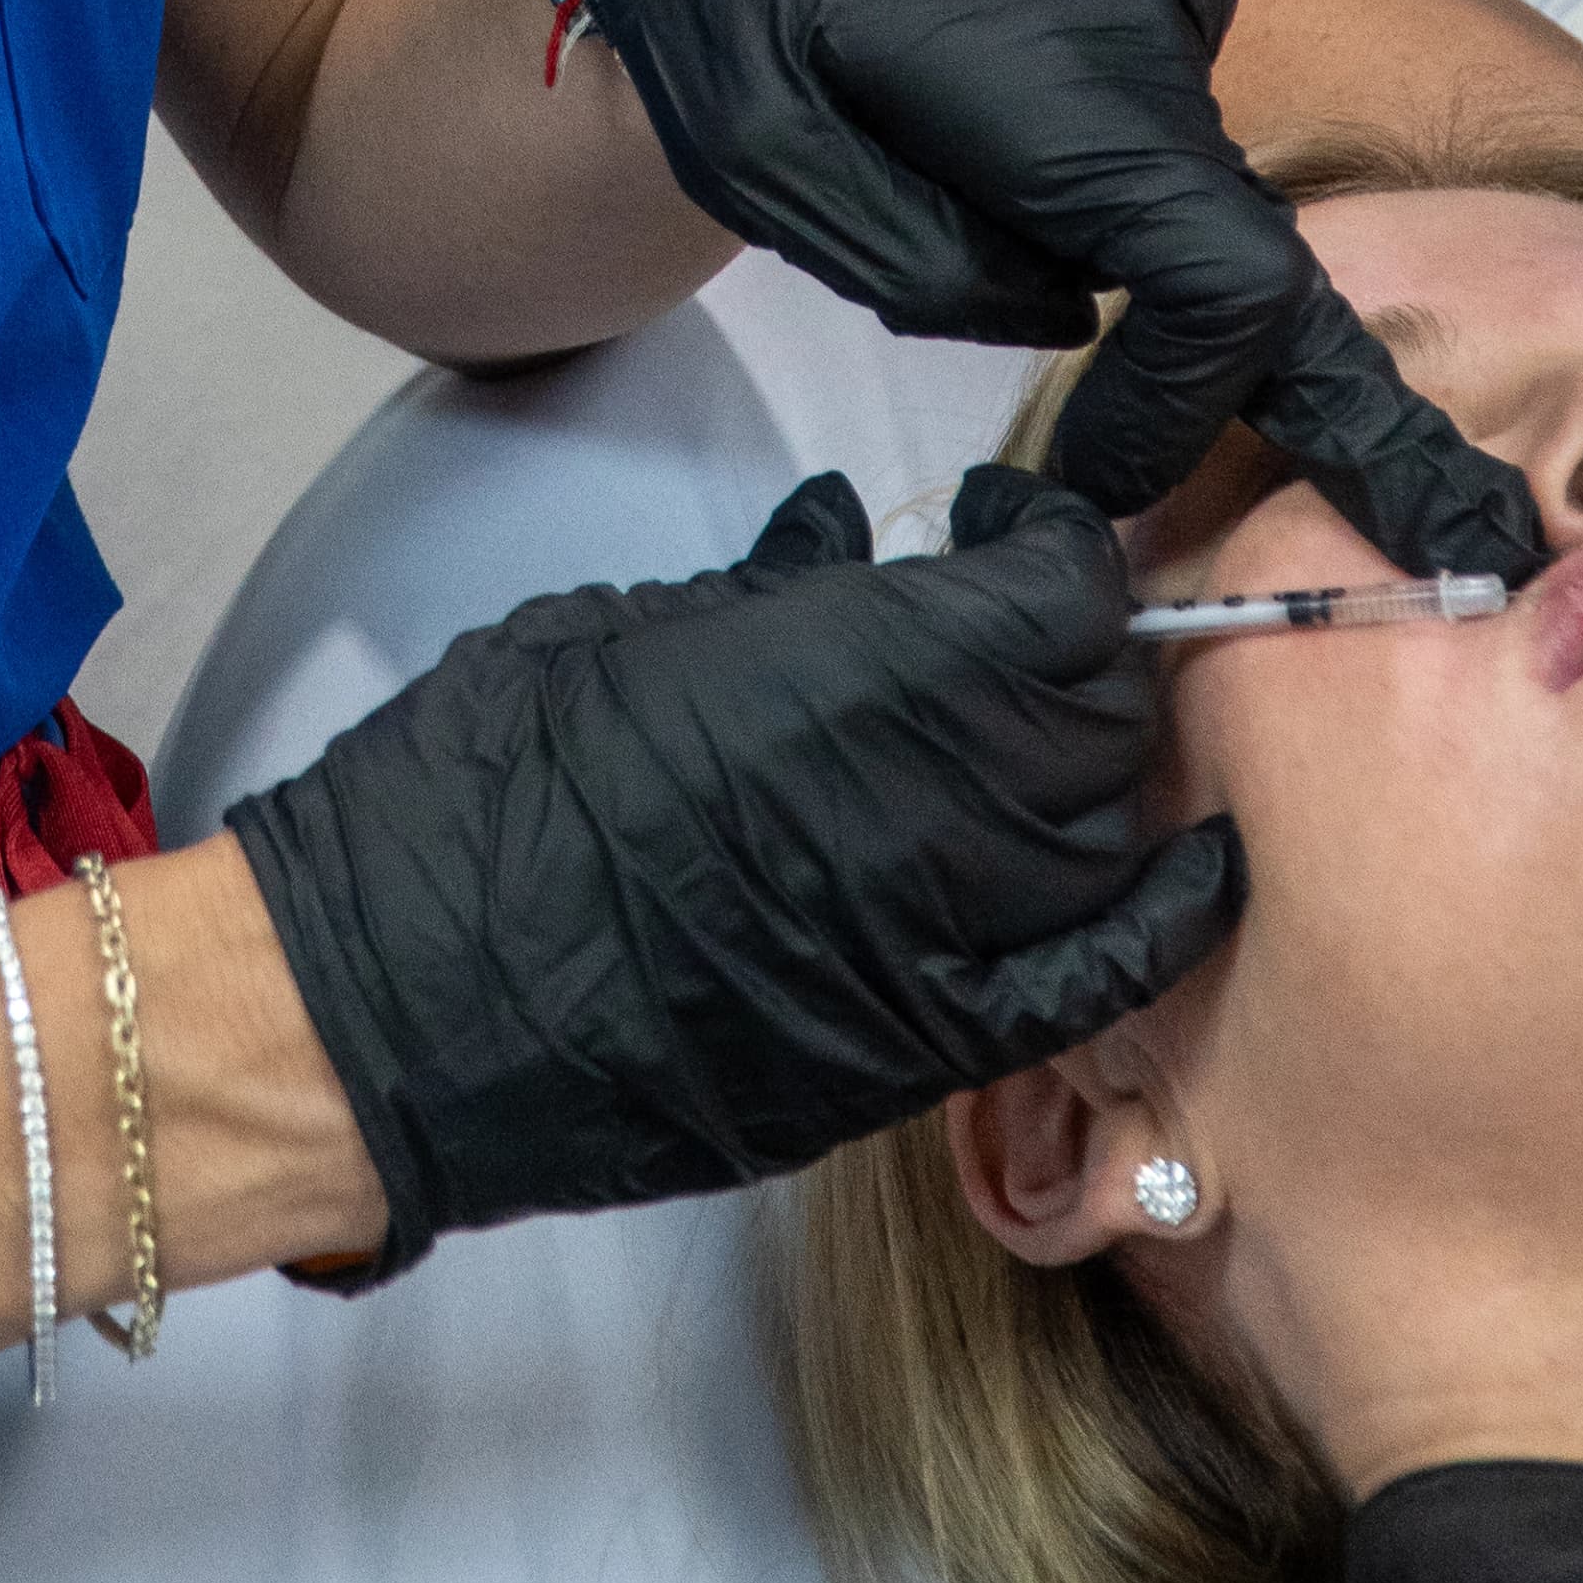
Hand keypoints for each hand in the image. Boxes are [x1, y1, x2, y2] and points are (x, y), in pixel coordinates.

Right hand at [228, 471, 1240, 1276]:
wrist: (397, 1007)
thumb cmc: (477, 792)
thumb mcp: (614, 631)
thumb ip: (765, 590)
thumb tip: (850, 530)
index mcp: (836, 676)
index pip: (1047, 595)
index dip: (1052, 548)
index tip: (1014, 526)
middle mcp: (916, 808)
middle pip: (1093, 711)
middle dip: (1080, 650)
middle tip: (1023, 622)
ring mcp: (927, 946)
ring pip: (1103, 835)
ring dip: (1102, 764)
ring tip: (1050, 726)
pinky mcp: (910, 1056)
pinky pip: (1085, 982)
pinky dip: (1154, 919)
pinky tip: (1185, 867)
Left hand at [513, 0, 1542, 577]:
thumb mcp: (756, 156)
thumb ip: (922, 268)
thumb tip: (1067, 310)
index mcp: (1061, 66)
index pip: (1231, 285)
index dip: (1185, 408)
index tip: (1103, 467)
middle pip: (1184, 223)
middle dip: (1082, 277)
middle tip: (923, 226)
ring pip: (1158, 150)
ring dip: (1058, 184)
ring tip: (906, 107)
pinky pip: (1143, 68)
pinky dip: (1065, 106)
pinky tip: (945, 46)